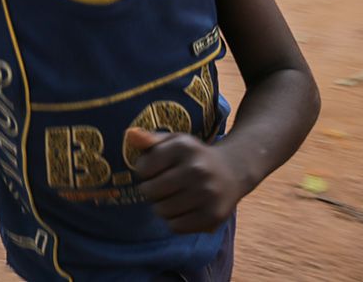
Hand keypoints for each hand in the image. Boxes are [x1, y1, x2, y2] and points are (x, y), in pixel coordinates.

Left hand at [127, 128, 246, 233]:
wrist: (231, 172)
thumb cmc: (193, 157)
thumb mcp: (173, 141)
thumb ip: (150, 140)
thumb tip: (130, 136)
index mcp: (183, 147)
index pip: (143, 168)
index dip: (144, 171)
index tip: (155, 170)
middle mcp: (197, 169)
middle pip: (150, 191)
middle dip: (150, 190)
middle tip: (163, 187)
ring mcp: (207, 193)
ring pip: (161, 211)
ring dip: (161, 207)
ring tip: (172, 197)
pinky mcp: (213, 215)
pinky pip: (176, 227)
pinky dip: (174, 221)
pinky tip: (183, 209)